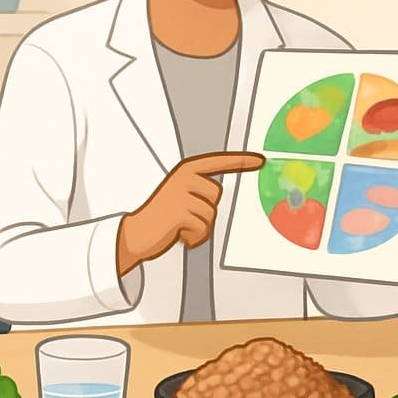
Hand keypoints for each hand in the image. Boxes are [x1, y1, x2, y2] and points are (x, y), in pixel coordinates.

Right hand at [117, 151, 264, 275]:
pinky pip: (202, 228)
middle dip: (205, 210)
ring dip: (199, 227)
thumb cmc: (161, 216)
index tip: (261, 160)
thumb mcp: (180, 196)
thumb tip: (218, 192)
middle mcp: (184, 178)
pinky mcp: (180, 212)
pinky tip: (178, 234)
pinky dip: (193, 237)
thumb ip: (199, 191)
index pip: (218, 162)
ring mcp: (181, 194)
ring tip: (179, 226)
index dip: (241, 161)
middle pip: (217, 195)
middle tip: (183, 216)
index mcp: (185, 170)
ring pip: (211, 214)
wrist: (135, 234)